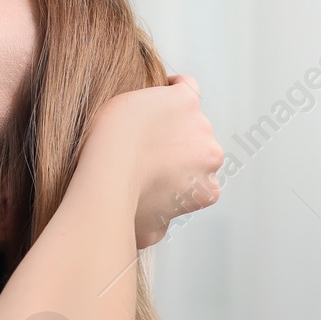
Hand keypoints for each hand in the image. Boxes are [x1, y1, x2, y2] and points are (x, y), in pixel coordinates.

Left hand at [87, 74, 223, 248]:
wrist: (109, 173)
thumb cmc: (122, 207)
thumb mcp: (149, 232)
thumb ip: (164, 222)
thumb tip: (162, 221)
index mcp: (208, 190)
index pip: (198, 175)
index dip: (171, 171)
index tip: (149, 167)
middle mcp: (211, 157)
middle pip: (194, 145)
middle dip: (170, 145)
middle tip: (138, 145)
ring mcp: (201, 126)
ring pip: (187, 118)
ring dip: (165, 120)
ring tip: (134, 124)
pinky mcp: (184, 101)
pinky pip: (186, 87)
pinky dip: (172, 87)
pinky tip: (154, 92)